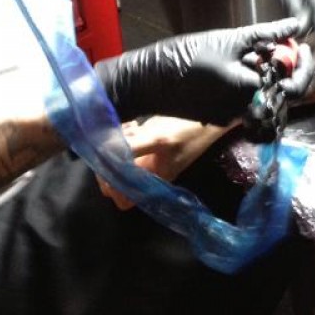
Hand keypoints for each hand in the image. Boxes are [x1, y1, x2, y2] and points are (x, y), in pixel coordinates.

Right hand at [93, 17, 302, 124]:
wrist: (147, 80)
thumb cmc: (186, 56)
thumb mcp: (230, 39)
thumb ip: (267, 35)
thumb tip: (296, 26)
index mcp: (252, 91)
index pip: (294, 86)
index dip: (303, 66)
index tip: (302, 47)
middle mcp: (245, 110)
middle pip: (281, 94)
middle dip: (286, 70)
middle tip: (283, 47)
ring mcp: (231, 117)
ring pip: (263, 97)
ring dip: (267, 75)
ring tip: (256, 53)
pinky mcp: (218, 117)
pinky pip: (244, 101)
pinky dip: (247, 83)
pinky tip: (236, 63)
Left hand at [96, 118, 227, 209]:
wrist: (211, 117)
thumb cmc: (188, 131)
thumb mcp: (159, 138)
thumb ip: (132, 147)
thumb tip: (103, 151)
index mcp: (153, 181)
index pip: (123, 198)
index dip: (111, 186)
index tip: (107, 163)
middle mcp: (150, 174)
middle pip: (118, 178)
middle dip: (112, 158)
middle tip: (115, 141)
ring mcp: (151, 160)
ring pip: (122, 160)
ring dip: (118, 144)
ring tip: (129, 129)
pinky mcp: (152, 146)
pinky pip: (131, 147)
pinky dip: (127, 137)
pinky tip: (134, 125)